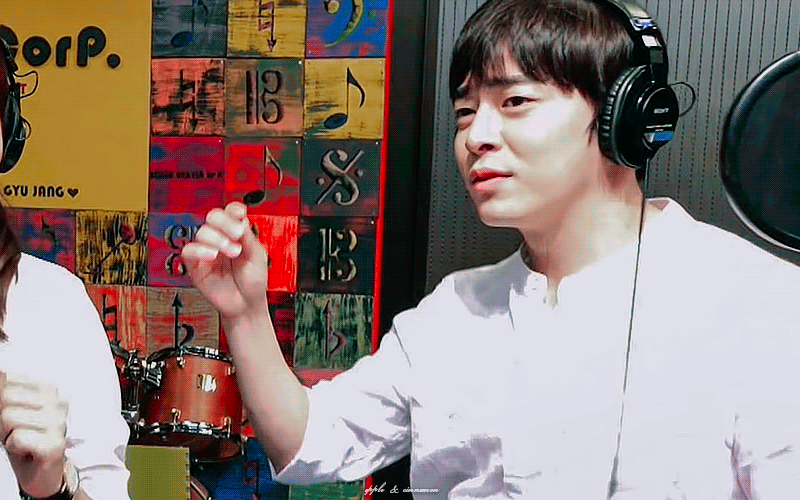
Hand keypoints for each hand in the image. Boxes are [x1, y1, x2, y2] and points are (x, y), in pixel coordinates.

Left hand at [0, 372, 68, 497]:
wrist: (43, 472)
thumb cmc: (25, 440)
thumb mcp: (10, 410)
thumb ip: (5, 390)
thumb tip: (0, 372)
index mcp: (47, 388)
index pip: (7, 378)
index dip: (1, 402)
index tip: (12, 414)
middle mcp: (57, 401)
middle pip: (6, 398)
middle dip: (2, 418)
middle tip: (16, 430)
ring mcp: (58, 421)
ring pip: (8, 418)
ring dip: (8, 434)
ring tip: (22, 439)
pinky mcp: (55, 443)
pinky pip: (17, 438)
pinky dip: (15, 447)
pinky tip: (27, 450)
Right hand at [182, 202, 268, 319]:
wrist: (247, 305)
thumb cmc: (253, 281)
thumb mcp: (257, 256)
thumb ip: (248, 237)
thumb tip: (239, 220)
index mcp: (236, 234)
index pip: (230, 212)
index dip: (233, 209)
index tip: (240, 214)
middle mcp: (221, 239)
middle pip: (214, 217)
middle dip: (225, 223)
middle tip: (237, 235)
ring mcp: (207, 251)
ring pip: (202, 232)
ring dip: (218, 239)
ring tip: (232, 253)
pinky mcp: (196, 265)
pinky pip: (189, 250)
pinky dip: (200, 249)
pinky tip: (212, 256)